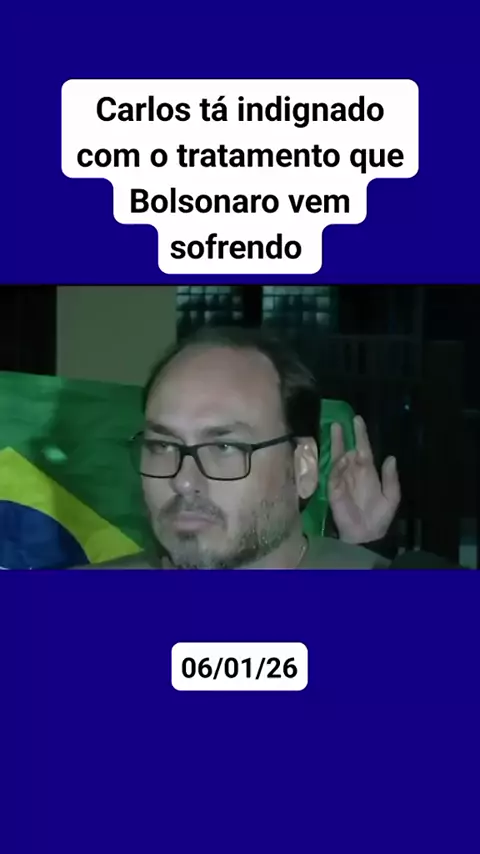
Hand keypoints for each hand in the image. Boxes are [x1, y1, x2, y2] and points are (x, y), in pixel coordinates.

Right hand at [328, 415, 400, 544]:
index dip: (360, 435)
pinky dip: (338, 465)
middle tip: (337, 420)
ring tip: (337, 430)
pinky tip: (343, 457)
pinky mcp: (333, 490)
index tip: (357, 420)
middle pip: (345, 449)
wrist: (367, 535)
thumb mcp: (391, 496)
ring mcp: (342, 480)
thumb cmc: (379, 517)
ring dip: (337, 444)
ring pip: (337, 458)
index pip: (363, 448)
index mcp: (367, 471)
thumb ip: (391, 478)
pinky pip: (334, 474)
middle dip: (341, 435)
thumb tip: (391, 457)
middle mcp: (353, 472)